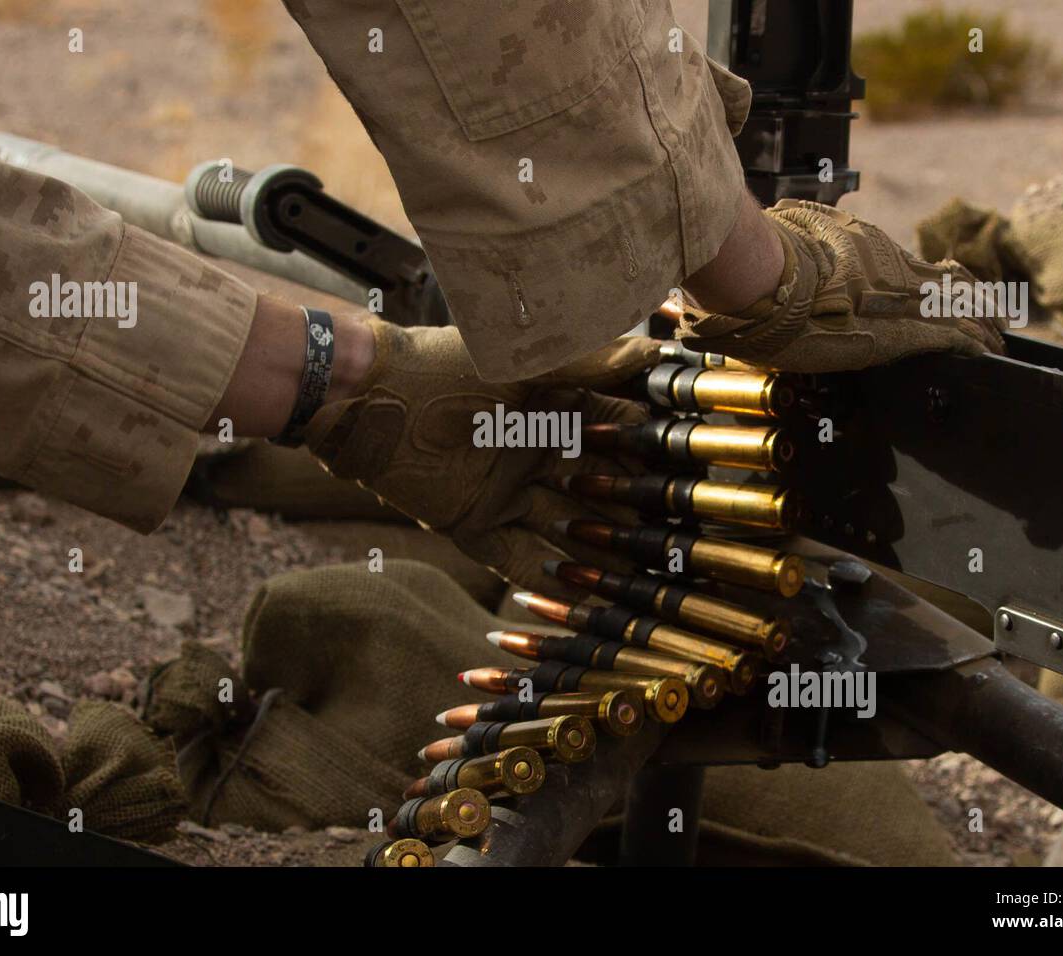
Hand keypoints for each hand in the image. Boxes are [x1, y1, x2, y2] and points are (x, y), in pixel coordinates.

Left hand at [302, 320, 659, 595]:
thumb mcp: (525, 359)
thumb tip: (655, 353)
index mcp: (555, 408)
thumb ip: (588, 360)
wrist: (367, 396)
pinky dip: (543, 582)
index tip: (695, 479)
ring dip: (599, 556)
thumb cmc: (446, 365)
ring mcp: (507, 490)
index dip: (655, 456)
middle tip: (682, 548)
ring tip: (644, 584)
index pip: (619, 435)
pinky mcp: (472, 521)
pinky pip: (515, 559)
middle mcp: (538, 452)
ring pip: (565, 531)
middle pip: (599, 490)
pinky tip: (581, 603)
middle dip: (635, 516)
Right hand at [675, 199, 1006, 371]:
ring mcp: (898, 299)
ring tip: (997, 339)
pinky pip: (952, 338)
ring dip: (979, 325)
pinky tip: (989, 355)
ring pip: (958, 308)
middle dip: (969, 301)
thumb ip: (791, 239)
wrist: (759, 278)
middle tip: (991, 315)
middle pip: (946, 282)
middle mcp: (888, 266)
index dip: (934, 275)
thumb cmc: (756, 261)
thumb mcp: (779, 238)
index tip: (947, 282)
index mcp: (862, 249)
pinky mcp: (901, 332)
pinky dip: (973, 346)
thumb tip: (775, 226)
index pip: (909, 261)